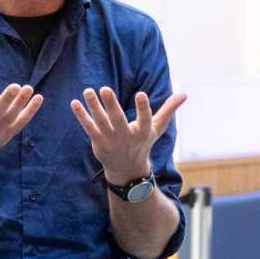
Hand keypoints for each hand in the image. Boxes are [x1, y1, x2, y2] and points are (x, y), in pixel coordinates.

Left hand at [70, 87, 185, 183]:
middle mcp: (126, 137)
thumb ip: (168, 110)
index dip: (143, 108)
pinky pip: (88, 127)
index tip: (141, 94)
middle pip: (118, 120)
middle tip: (105, 89)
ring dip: (93, 106)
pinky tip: (74, 103)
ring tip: (87, 91)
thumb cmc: (143, 142)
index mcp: (142, 132)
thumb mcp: (157, 128)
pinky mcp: (98, 142)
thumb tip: (185, 94)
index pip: (144, 119)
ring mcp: (111, 140)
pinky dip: (81, 116)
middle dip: (111, 105)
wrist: (127, 169)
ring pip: (101, 121)